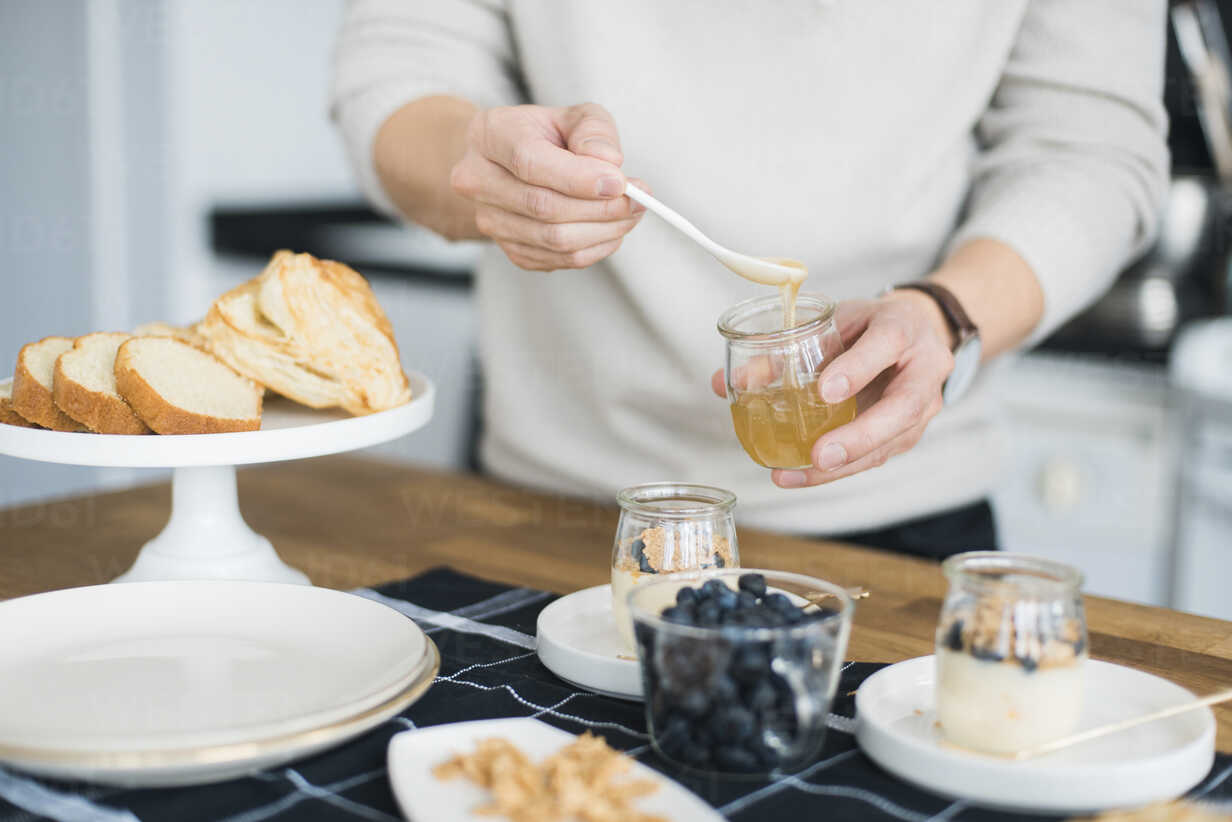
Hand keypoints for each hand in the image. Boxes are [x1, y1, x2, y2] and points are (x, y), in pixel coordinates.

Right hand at [449, 103, 646, 270]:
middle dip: (600, 208)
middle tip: (637, 201)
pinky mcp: (510, 249)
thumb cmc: (545, 136)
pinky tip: (610, 230)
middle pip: (543, 206)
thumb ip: (593, 131)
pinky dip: (594, 248)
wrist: (510, 165)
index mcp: (490, 135)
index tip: (620, 183)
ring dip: (603, 231)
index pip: (530, 162)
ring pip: (553, 239)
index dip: (578, 178)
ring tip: (630, 214)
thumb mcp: (573, 116)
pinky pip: (558, 260)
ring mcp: (489, 220)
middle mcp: (477, 179)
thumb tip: (609, 163)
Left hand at [711, 290, 954, 487]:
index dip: (857, 369)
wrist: (917, 332)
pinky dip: (838, 470)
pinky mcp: (908, 433)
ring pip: (891, 443)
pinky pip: (877, 456)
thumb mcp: (833, 319)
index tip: (824, 391)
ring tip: (797, 474)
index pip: (887, 345)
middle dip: (859, 437)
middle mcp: (924, 370)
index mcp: (904, 328)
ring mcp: (922, 407)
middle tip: (820, 455)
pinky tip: (802, 475)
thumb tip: (722, 382)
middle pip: (901, 409)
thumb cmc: (868, 324)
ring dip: (844, 465)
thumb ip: (787, 347)